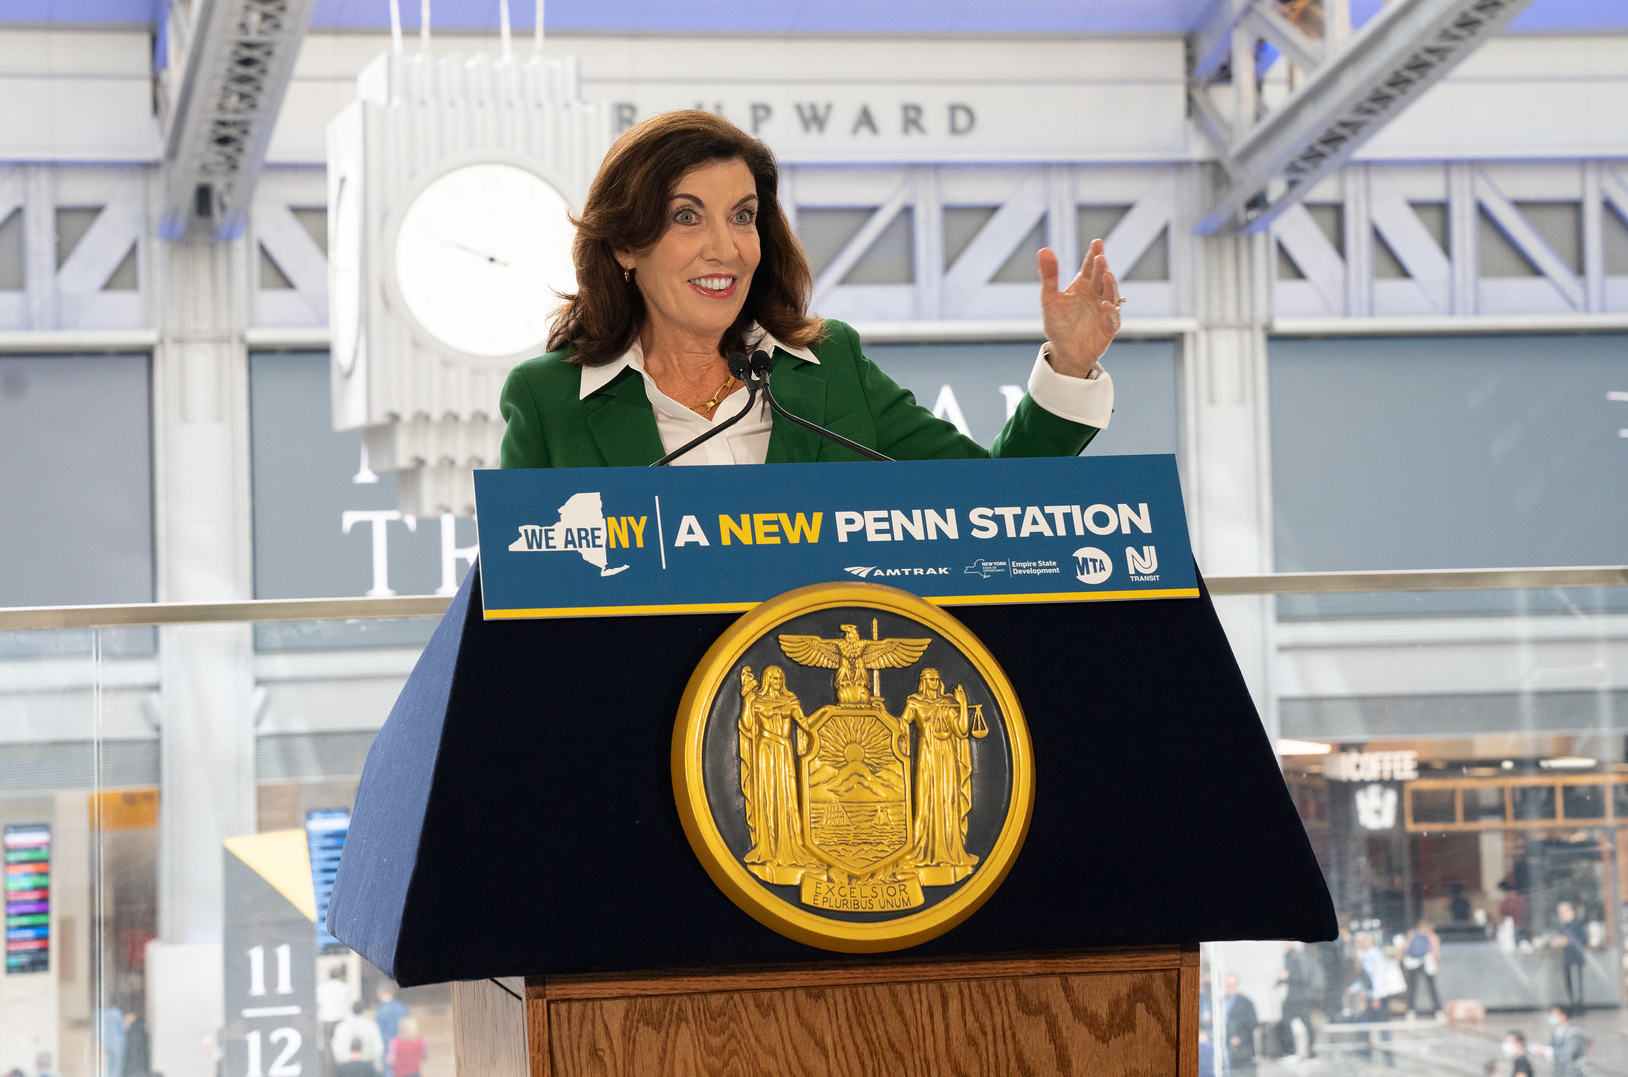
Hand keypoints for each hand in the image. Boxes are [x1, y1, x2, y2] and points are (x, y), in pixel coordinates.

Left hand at [1039, 239, 1121, 376]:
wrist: (1064, 351)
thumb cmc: (1058, 324)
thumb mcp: (1049, 299)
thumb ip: (1049, 276)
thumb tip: (1043, 250)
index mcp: (1083, 285)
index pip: (1089, 266)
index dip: (1093, 254)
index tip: (1096, 242)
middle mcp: (1096, 294)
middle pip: (1101, 278)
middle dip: (1101, 268)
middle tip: (1100, 257)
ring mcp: (1104, 310)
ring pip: (1111, 294)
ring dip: (1110, 285)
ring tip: (1107, 275)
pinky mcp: (1109, 327)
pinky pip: (1112, 318)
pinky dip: (1109, 311)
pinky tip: (1104, 304)